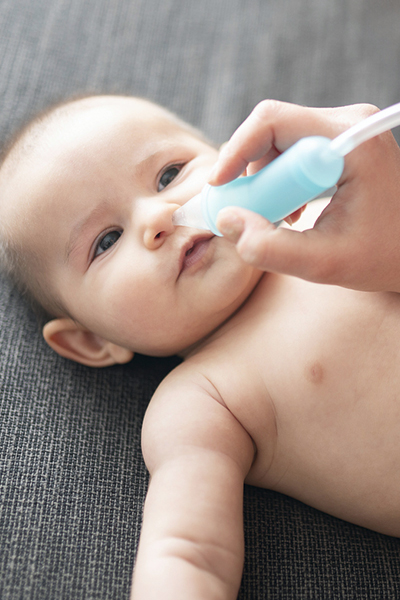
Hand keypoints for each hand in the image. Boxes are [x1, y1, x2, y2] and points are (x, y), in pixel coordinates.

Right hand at [209, 100, 399, 292]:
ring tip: (280, 219)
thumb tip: (226, 220)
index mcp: (349, 142)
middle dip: (251, 173)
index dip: (236, 152)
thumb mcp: (324, 263)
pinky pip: (288, 149)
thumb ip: (270, 248)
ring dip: (264, 180)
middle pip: (270, 129)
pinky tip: (291, 210)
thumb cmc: (383, 256)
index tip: (221, 189)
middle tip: (250, 213)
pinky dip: (278, 179)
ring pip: (276, 140)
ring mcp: (343, 129)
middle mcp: (346, 123)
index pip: (272, 121)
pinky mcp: (336, 141)